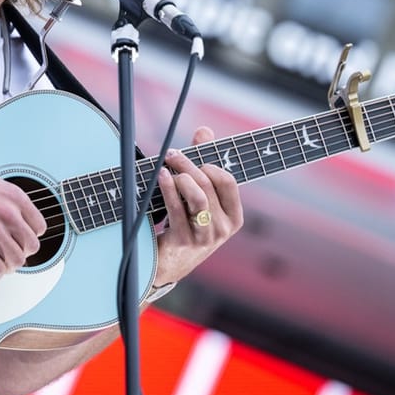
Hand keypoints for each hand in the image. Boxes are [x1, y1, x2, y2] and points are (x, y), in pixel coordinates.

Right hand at [0, 161, 46, 278]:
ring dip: (8, 266)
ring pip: (16, 261)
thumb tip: (16, 216)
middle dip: (21, 252)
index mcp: (13, 196)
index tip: (22, 240)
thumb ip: (7, 200)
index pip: (39, 226)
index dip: (31, 236)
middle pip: (31, 246)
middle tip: (10, 253)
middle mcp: (6, 213)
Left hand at [153, 126, 242, 285]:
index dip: (210, 162)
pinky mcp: (185, 242)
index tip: (193, 153)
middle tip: (172, 154)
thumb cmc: (186, 223)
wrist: (169, 263)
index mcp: (233, 216)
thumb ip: (202, 162)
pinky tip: (161, 177)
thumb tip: (204, 131)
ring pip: (198, 197)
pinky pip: (178, 210)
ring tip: (166, 167)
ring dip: (180, 177)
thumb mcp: (198, 195)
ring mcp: (205, 237)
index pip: (228, 181)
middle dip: (188, 164)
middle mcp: (223, 228)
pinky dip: (169, 189)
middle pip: (208, 185)